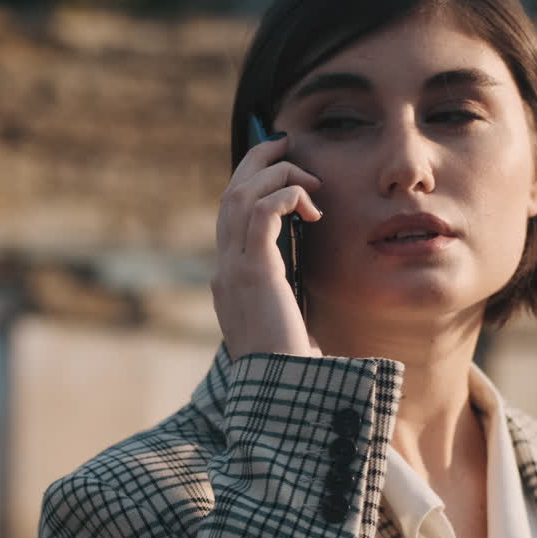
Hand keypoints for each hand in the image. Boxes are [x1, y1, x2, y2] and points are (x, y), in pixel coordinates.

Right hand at [212, 134, 323, 359]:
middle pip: (229, 195)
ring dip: (275, 175)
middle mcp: (223, 270)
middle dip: (256, 162)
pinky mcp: (253, 272)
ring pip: (240, 196)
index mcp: (229, 280)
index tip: (277, 166)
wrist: (283, 394)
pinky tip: (313, 210)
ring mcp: (232, 270)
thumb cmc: (293, 368)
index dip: (250, 183)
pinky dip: (286, 196)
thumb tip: (308, 274)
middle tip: (284, 143)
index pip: (230, 216)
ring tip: (309, 177)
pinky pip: (261, 212)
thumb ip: (289, 294)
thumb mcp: (290, 322)